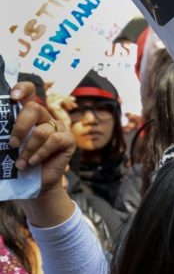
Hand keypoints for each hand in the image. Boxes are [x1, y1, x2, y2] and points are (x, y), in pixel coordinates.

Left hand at [10, 83, 75, 227]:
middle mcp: (44, 117)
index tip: (12, 96)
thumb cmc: (19, 163)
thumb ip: (4, 133)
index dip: (22, 89)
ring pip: (42, 130)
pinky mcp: (68, 140)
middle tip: (12, 144)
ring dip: (28, 149)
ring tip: (21, 163)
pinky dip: (40, 153)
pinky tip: (33, 162)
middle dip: (20, 126)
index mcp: (28, 115)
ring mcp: (58, 128)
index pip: (29, 92)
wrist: (34, 185)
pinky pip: (54, 140)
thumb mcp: (8, 146)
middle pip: (34, 108)